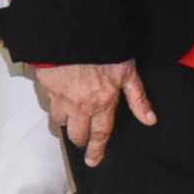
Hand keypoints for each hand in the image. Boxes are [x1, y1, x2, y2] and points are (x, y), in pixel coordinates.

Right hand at [33, 60, 157, 166]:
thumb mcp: (127, 72)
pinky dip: (52, 103)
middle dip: (79, 139)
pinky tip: (56, 97)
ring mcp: (59, 97)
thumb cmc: (102, 49)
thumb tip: (149, 119)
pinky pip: (47, 102)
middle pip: (76, 134)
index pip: (99, 135)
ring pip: (58, 121)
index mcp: (101, 104)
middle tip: (81, 138)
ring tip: (68, 119)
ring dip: (64, 123)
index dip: (96, 150)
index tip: (92, 160)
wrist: (74, 32)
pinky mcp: (45, 86)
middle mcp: (79, 106)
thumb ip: (138, 98)